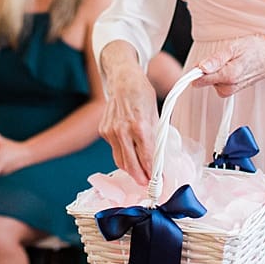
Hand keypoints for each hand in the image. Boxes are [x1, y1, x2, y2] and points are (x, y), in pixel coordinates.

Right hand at [98, 66, 159, 185]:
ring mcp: (110, 131)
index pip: (147, 157)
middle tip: (148, 183)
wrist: (123, 80)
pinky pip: (114, 150)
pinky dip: (123, 155)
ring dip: (131, 170)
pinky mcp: (104, 131)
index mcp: (139, 126)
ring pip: (120, 161)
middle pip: (130, 165)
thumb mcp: (155, 115)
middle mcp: (122, 130)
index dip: (153, 172)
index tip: (158, 181)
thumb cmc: (142, 94)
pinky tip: (131, 153)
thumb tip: (160, 158)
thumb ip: (156, 137)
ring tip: (141, 173)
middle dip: (140, 178)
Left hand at [194, 35, 264, 97]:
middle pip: (204, 80)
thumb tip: (201, 67)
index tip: (198, 64)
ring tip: (230, 61)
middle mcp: (229, 86)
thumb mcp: (234, 47)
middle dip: (208, 69)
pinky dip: (221, 75)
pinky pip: (218, 83)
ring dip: (216, 71)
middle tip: (221, 58)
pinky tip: (231, 67)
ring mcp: (231, 89)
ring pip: (211, 82)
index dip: (196, 70)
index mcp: (228, 76)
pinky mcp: (232, 90)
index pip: (200, 80)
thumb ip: (216, 59)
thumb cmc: (256, 50)